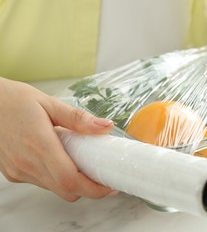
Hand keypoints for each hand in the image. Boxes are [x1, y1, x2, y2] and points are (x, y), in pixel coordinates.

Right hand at [0, 77, 116, 201]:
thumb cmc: (13, 100)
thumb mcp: (49, 103)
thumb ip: (78, 119)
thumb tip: (105, 126)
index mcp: (39, 145)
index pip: (70, 180)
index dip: (94, 188)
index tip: (109, 186)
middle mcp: (27, 163)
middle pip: (66, 190)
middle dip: (88, 189)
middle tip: (102, 176)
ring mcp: (18, 171)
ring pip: (54, 188)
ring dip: (73, 183)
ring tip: (84, 164)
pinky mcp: (13, 172)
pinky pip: (42, 182)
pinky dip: (57, 177)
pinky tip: (63, 160)